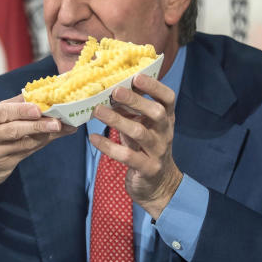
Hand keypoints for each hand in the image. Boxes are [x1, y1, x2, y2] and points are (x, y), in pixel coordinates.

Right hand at [0, 95, 76, 213]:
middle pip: (15, 129)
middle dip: (39, 125)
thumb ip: (8, 106)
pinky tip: (51, 137)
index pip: (4, 112)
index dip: (23, 111)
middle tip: (58, 122)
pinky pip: (26, 152)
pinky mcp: (3, 166)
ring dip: (45, 135)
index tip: (40, 109)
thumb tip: (34, 94)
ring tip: (63, 128)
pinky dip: (40, 144)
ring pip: (24, 143)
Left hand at [89, 73, 183, 218]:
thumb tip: (109, 88)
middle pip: (156, 112)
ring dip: (117, 120)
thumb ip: (131, 110)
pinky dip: (108, 146)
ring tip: (97, 111)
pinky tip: (93, 138)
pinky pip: (127, 156)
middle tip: (114, 90)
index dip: (154, 86)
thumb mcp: (142, 127)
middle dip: (136, 100)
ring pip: (139, 132)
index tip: (136, 76)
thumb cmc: (145, 148)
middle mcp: (165, 133)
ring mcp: (158, 151)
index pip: (168, 98)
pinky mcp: (147, 168)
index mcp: (166, 119)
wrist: (157, 185)